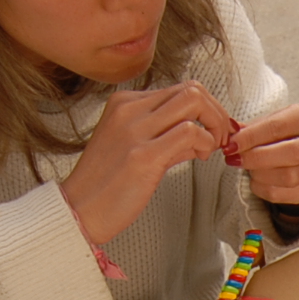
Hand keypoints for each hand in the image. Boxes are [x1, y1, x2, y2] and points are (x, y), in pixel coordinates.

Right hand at [60, 81, 232, 245]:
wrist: (78, 210)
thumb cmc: (105, 185)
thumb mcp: (133, 149)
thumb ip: (166, 137)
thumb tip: (199, 134)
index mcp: (124, 104)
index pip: (179, 89)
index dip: (206, 108)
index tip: (213, 130)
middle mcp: (129, 110)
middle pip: (192, 89)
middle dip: (216, 113)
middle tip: (220, 138)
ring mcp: (135, 130)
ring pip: (194, 101)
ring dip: (214, 124)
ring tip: (210, 148)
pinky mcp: (143, 155)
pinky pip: (189, 132)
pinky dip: (205, 143)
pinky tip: (199, 158)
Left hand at [224, 102, 298, 206]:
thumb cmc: (284, 135)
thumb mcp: (270, 122)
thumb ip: (251, 129)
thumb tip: (229, 133)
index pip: (278, 126)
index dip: (251, 137)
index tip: (231, 145)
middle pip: (291, 153)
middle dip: (257, 158)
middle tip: (235, 159)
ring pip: (290, 177)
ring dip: (261, 175)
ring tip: (248, 169)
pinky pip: (288, 194)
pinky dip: (265, 189)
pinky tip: (258, 181)